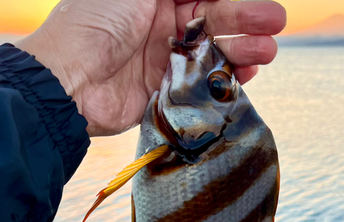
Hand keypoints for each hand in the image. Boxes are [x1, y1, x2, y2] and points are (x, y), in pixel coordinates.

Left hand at [16, 0, 285, 136]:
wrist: (68, 81)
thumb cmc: (94, 22)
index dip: (233, 0)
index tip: (260, 3)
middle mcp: (162, 26)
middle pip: (214, 20)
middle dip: (247, 21)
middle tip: (275, 24)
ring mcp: (164, 60)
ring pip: (212, 53)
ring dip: (241, 51)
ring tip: (268, 52)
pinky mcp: (165, 92)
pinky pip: (200, 84)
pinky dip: (222, 80)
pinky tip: (245, 75)